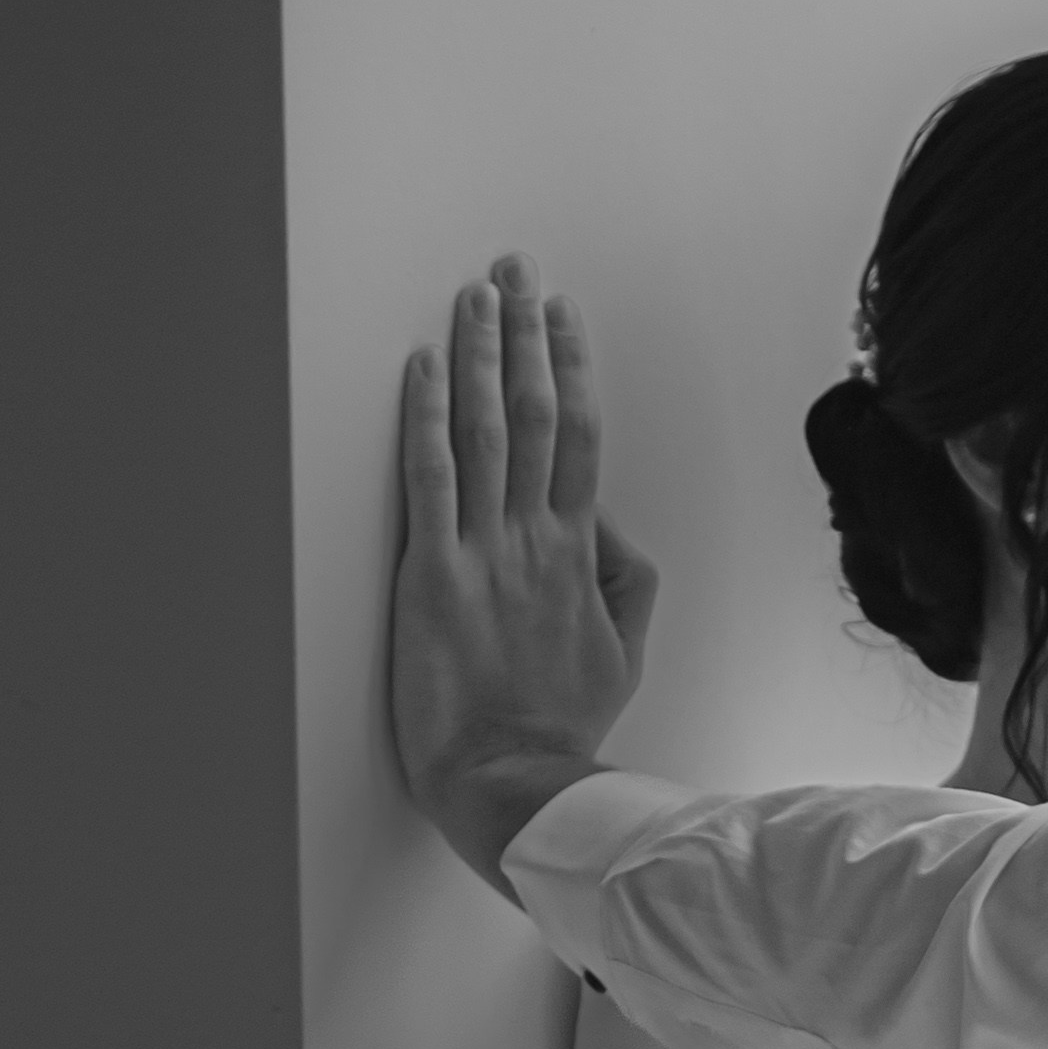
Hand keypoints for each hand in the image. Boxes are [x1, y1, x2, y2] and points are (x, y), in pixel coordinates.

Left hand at [391, 261, 661, 887]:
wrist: (516, 777)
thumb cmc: (561, 725)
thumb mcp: (621, 654)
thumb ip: (625, 583)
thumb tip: (612, 531)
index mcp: (579, 554)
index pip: (582, 439)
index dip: (573, 367)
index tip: (562, 315)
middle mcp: (536, 539)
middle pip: (539, 413)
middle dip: (525, 335)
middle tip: (514, 271)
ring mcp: (485, 553)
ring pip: (490, 431)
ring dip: (480, 355)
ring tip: (474, 295)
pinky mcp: (433, 576)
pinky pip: (430, 480)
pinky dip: (427, 418)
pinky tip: (422, 368)